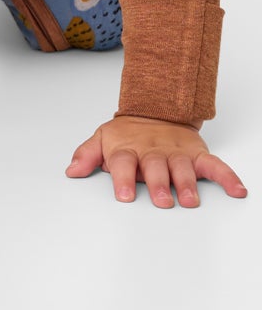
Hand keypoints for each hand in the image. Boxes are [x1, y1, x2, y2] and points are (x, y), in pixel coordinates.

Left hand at [67, 115, 247, 206]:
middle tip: (162, 201)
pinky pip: (214, 165)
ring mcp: (176, 152)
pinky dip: (227, 177)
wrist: (155, 109)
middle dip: (159, 184)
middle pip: (155, 167)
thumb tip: (71, 171)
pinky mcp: (196, 153)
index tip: (125, 196)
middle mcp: (152, 151)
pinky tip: (237, 190)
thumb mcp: (102, 138)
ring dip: (187, 183)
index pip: (123, 162)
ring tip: (189, 200)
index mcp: (128, 148)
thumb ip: (87, 154)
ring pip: (182, 167)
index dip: (123, 178)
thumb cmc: (127, 133)